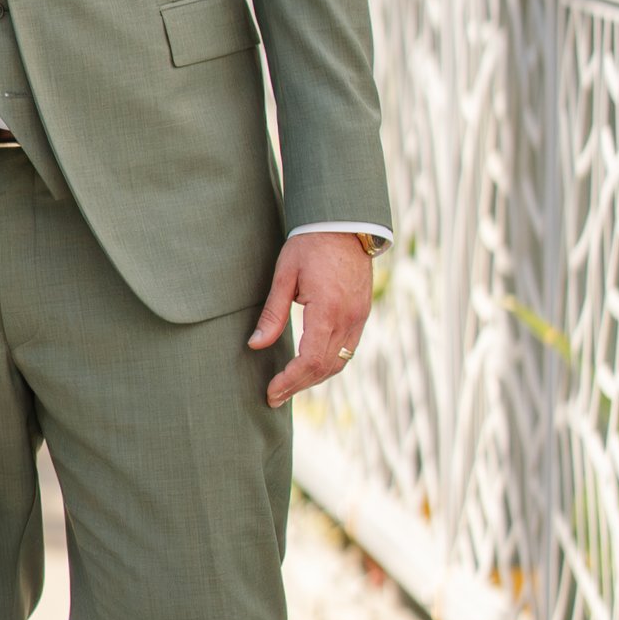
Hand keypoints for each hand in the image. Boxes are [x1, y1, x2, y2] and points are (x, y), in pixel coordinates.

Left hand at [250, 230, 373, 408]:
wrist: (344, 223)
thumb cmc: (309, 245)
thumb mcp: (285, 276)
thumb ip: (272, 314)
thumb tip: (256, 345)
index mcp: (328, 312)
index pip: (310, 361)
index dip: (290, 381)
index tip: (271, 392)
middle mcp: (349, 320)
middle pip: (326, 368)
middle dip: (299, 386)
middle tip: (275, 396)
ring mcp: (359, 318)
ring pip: (340, 362)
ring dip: (315, 378)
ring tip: (289, 386)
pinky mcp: (362, 313)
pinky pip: (348, 349)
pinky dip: (329, 363)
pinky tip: (311, 366)